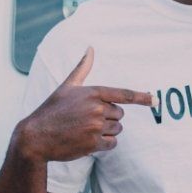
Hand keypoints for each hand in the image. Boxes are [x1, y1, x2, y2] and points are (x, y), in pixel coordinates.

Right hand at [17, 47, 152, 161]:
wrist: (36, 136)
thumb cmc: (52, 110)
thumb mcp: (67, 86)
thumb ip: (82, 68)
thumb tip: (90, 48)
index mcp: (92, 92)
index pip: (123, 94)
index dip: (141, 97)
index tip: (155, 100)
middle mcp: (96, 109)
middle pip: (120, 114)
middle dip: (109, 117)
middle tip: (89, 119)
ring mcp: (95, 127)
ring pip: (117, 129)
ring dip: (107, 131)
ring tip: (86, 130)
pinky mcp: (93, 144)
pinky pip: (112, 143)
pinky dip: (104, 144)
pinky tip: (88, 141)